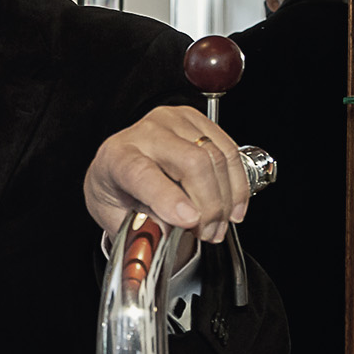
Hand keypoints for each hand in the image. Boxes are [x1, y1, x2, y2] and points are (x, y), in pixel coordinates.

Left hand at [84, 105, 247, 241]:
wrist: (119, 169)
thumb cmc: (118, 192)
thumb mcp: (119, 218)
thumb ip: (145, 227)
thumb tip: (172, 233)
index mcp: (116, 157)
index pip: (142, 172)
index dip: (169, 197)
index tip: (190, 221)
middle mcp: (145, 132)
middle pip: (192, 162)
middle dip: (208, 205)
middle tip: (207, 233)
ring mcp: (173, 121)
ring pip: (216, 158)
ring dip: (225, 199)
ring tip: (217, 226)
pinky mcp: (197, 121)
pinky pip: (230, 151)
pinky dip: (237, 184)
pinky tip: (232, 206)